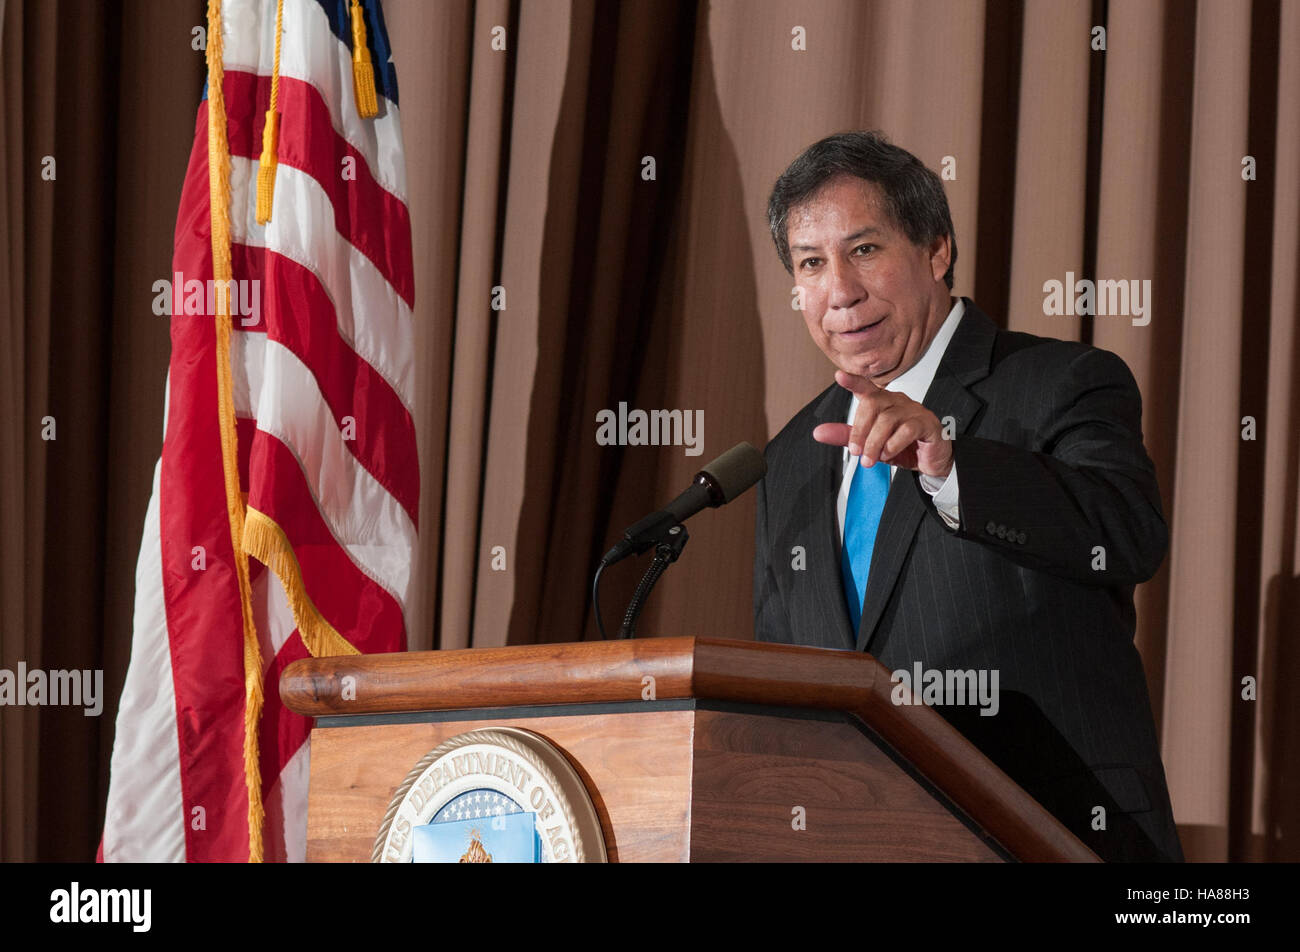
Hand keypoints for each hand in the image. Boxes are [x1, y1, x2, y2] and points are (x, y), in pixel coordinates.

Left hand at [812, 370, 953, 478]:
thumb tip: (818, 432)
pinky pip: (907, 430)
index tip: (839, 376)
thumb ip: (846, 436)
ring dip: (874, 442)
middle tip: (856, 452)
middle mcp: (898, 401)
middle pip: (873, 404)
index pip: (866, 388)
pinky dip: (893, 445)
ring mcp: (914, 410)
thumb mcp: (869, 444)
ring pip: (888, 419)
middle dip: (860, 430)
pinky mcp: (927, 424)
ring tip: (872, 459)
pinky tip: (889, 453)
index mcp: (883, 402)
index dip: (853, 381)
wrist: (931, 462)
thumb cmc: (902, 447)